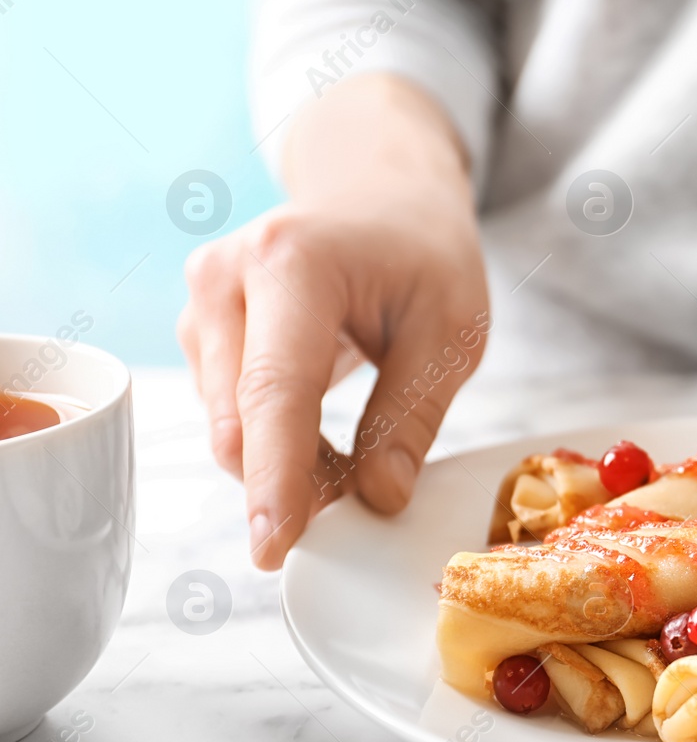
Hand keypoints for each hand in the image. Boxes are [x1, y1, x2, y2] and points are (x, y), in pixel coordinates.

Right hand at [178, 75, 488, 568]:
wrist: (381, 194)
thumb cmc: (423, 254)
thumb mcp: (450, 330)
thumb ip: (411, 416)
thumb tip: (379, 500)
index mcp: (292, 264)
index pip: (275, 391)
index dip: (276, 479)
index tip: (273, 546)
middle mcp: (225, 278)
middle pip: (243, 421)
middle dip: (297, 483)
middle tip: (366, 500)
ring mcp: (202, 303)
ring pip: (234, 428)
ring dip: (292, 466)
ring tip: (362, 453)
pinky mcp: (200, 331)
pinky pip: (233, 415)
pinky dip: (279, 445)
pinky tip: (328, 440)